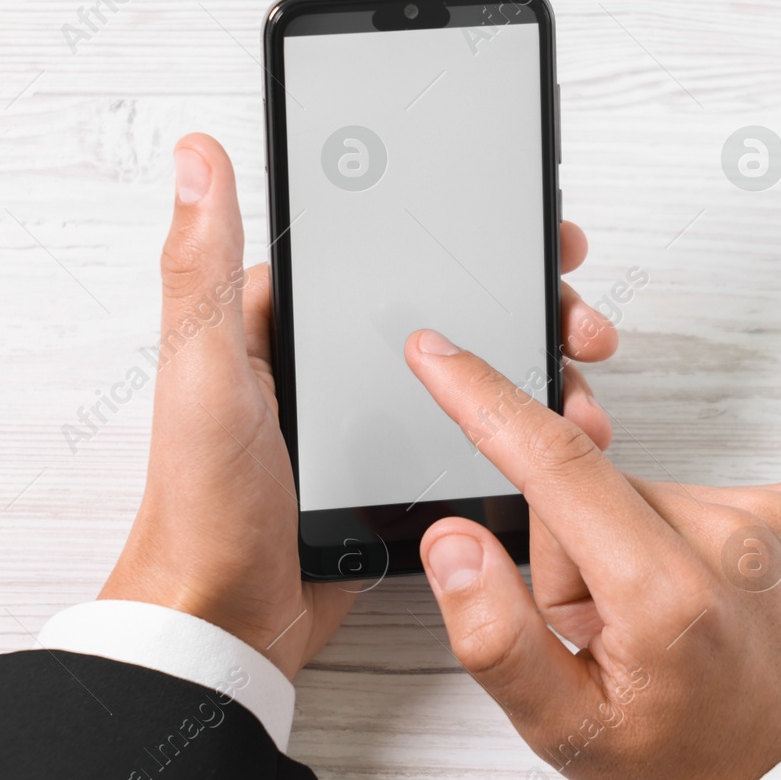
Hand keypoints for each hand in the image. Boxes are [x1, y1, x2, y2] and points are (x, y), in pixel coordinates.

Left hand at [99, 133, 620, 678]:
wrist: (224, 623)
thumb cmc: (202, 502)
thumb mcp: (202, 369)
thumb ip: (203, 265)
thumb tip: (198, 156)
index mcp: (289, 321)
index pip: (392, 247)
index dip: (468, 230)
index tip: (530, 226)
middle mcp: (337, 361)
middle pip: (453, 306)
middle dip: (526, 302)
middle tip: (577, 316)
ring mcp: (375, 417)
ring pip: (475, 370)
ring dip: (536, 367)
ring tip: (582, 381)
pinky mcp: (400, 470)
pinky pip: (475, 434)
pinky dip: (522, 430)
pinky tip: (558, 439)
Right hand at [404, 330, 780, 779]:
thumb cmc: (690, 767)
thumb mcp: (567, 729)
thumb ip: (494, 634)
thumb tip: (453, 541)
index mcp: (665, 591)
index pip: (553, 463)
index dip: (482, 399)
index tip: (437, 354)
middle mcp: (731, 538)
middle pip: (591, 486)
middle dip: (574, 546)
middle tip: (608, 630)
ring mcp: (777, 516)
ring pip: (644, 490)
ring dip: (632, 544)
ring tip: (667, 625)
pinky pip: (699, 494)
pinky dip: (684, 537)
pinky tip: (707, 599)